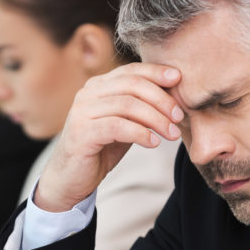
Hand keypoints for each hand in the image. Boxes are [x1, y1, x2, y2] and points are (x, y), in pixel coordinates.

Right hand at [34, 63, 183, 211]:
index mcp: (98, 86)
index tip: (179, 79)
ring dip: (156, 119)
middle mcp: (87, 94)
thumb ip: (140, 108)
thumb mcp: (123, 123)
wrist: (69, 178)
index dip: (156, 72)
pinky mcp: (82, 133)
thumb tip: (174, 97)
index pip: (131, 71)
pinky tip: (153, 143)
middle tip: (179, 116)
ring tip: (172, 134)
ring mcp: (82, 112)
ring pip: (127, 105)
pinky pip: (118, 126)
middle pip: (132, 85)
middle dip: (161, 99)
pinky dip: (140, 133)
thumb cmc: (99, 149)